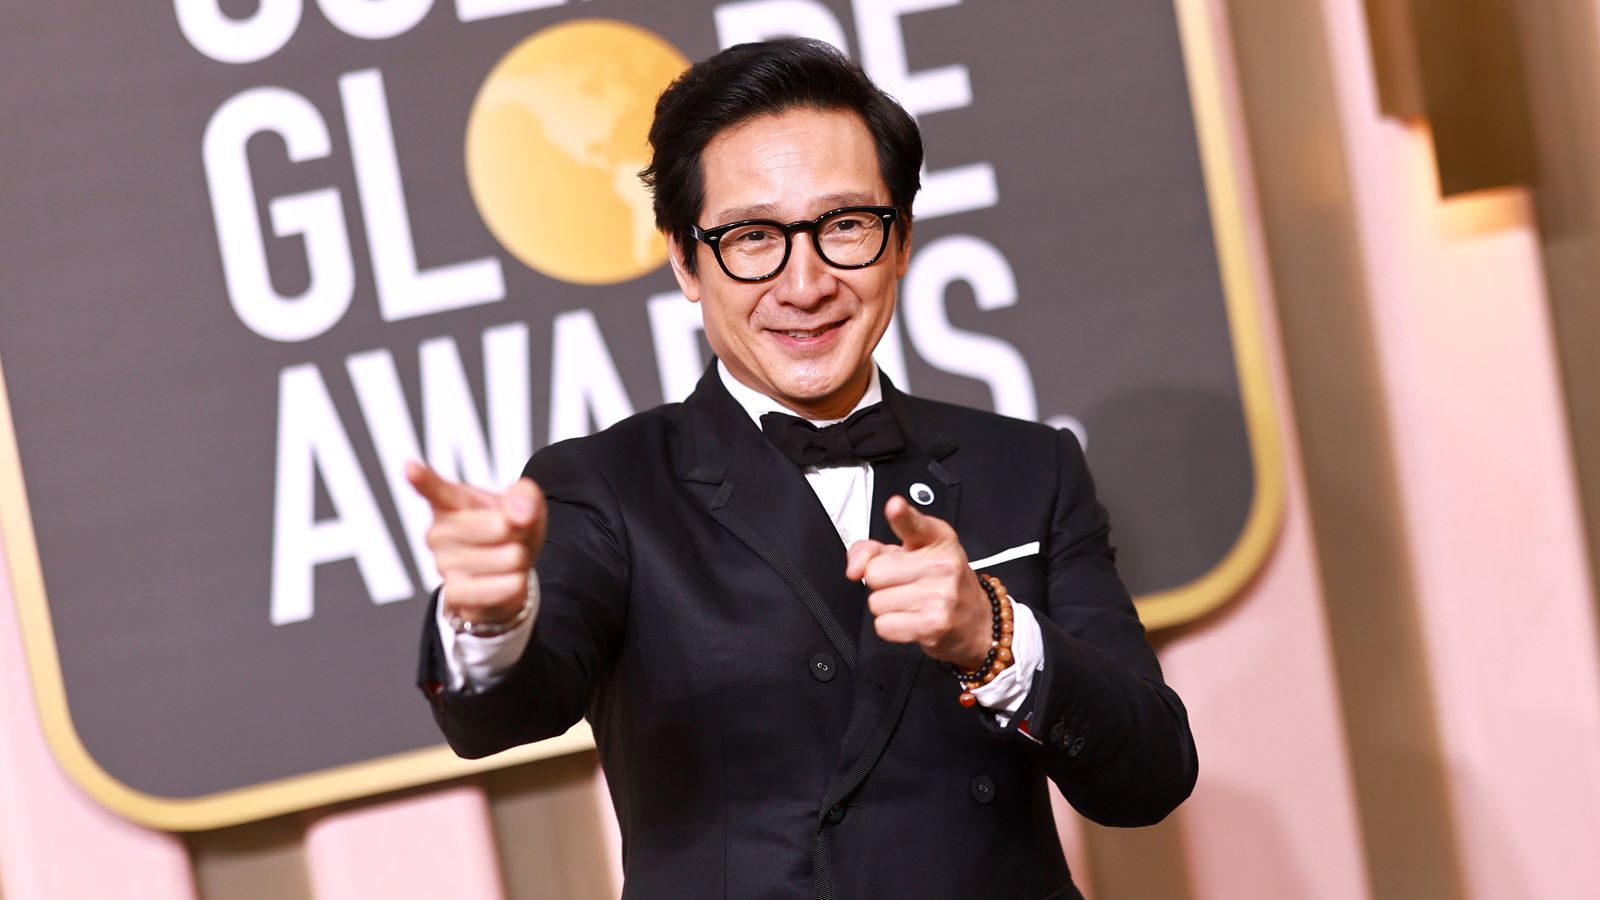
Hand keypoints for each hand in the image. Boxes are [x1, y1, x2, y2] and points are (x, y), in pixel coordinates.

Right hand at [404, 460, 545, 625]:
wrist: (506, 574)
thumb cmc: (510, 532)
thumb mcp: (524, 505)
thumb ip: (524, 496)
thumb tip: (518, 513)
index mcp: (452, 501)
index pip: (435, 489)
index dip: (423, 479)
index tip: (411, 469)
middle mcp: (439, 531)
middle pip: (500, 527)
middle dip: (519, 532)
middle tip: (510, 536)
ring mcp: (443, 563)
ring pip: (509, 558)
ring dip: (521, 559)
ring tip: (507, 558)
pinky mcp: (455, 593)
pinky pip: (504, 586)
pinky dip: (517, 584)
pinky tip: (507, 580)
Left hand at [845, 496, 990, 669]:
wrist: (976, 620)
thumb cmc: (941, 582)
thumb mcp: (912, 553)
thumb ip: (874, 549)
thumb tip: (854, 568)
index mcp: (937, 538)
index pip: (914, 524)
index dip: (902, 515)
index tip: (895, 507)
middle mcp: (942, 564)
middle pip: (875, 572)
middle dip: (881, 582)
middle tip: (903, 584)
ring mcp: (940, 595)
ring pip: (876, 602)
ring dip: (886, 606)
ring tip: (910, 603)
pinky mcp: (933, 625)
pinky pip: (883, 626)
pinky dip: (891, 626)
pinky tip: (910, 620)